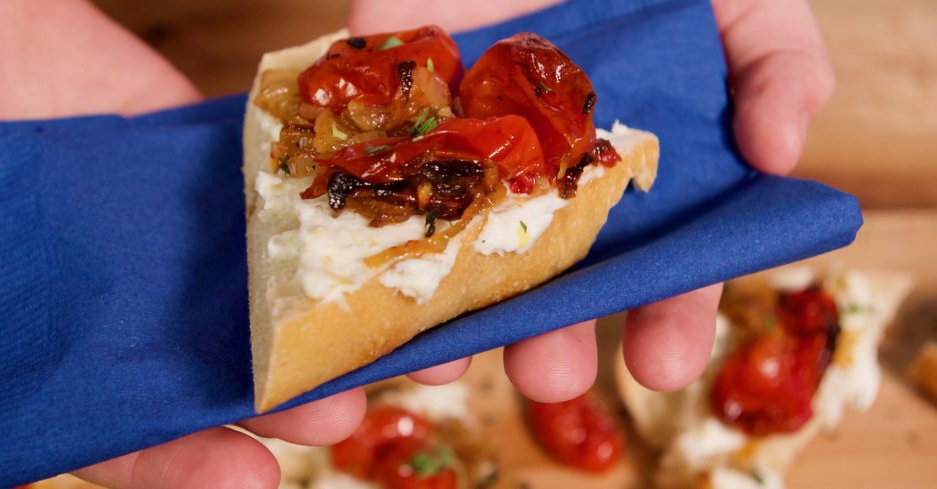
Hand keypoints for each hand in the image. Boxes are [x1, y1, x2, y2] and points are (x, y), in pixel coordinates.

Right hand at [0, 1, 365, 486]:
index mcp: (69, 356)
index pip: (134, 436)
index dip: (188, 463)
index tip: (247, 478)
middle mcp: (141, 312)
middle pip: (229, 374)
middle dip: (292, 398)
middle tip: (340, 410)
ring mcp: (192, 244)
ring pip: (280, 297)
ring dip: (343, 323)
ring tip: (407, 344)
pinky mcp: (227, 175)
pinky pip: (292, 201)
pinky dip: (343, 221)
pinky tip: (395, 238)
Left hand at [349, 0, 833, 396]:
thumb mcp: (742, 5)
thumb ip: (779, 70)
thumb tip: (780, 155)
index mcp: (632, 177)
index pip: (657, 270)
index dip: (666, 319)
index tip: (664, 365)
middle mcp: (546, 180)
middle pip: (546, 280)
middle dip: (547, 335)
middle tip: (550, 376)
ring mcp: (466, 147)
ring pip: (449, 250)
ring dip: (440, 313)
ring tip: (444, 356)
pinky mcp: (395, 108)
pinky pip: (370, 168)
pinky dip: (354, 219)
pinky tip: (354, 277)